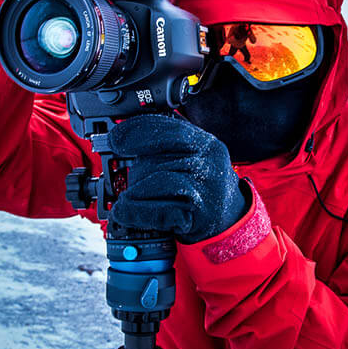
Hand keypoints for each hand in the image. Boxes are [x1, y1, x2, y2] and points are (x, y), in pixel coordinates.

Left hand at [107, 114, 247, 242]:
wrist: (231, 219)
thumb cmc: (206, 188)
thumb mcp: (197, 157)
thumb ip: (173, 141)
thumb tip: (133, 129)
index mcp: (207, 144)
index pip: (167, 128)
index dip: (136, 132)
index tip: (115, 140)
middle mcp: (209, 162)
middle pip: (157, 157)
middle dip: (134, 170)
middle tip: (128, 182)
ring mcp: (206, 188)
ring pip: (157, 180)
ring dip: (134, 191)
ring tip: (126, 199)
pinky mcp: (199, 214)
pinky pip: (160, 210)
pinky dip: (137, 211)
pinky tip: (127, 212)